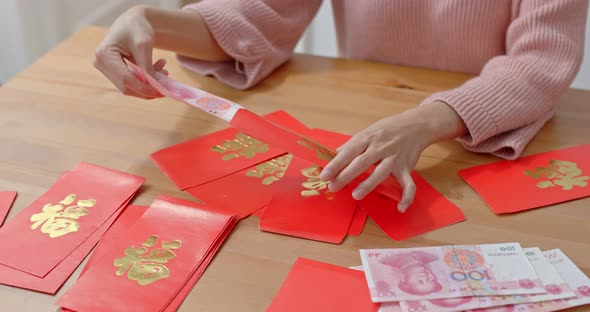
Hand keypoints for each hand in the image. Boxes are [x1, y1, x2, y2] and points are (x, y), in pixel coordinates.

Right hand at [94, 6, 165, 98]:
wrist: (133, 21)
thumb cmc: (137, 28)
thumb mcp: (144, 45)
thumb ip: (147, 66)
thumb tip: (154, 88)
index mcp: (104, 54)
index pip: (125, 79)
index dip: (144, 88)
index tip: (162, 91)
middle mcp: (101, 63)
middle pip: (126, 87)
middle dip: (147, 89)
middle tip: (166, 87)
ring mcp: (106, 69)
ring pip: (129, 87)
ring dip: (149, 85)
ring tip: (164, 72)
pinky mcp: (114, 72)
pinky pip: (131, 82)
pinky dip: (146, 80)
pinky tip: (158, 68)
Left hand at [320, 101, 466, 212]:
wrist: (416, 125)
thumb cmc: (388, 129)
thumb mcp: (368, 131)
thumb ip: (352, 144)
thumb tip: (334, 154)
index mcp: (368, 138)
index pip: (349, 151)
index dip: (336, 163)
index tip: (324, 175)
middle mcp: (381, 148)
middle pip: (362, 162)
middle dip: (346, 176)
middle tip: (332, 187)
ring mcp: (395, 158)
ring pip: (381, 172)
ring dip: (368, 184)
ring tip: (355, 195)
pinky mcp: (407, 168)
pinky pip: (409, 184)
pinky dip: (407, 196)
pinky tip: (400, 208)